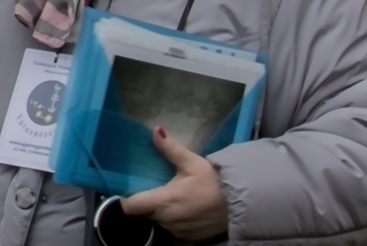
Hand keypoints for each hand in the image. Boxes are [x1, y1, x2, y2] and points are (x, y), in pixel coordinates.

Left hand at [118, 127, 228, 241]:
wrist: (240, 205)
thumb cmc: (214, 182)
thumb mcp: (193, 163)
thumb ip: (170, 149)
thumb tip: (155, 130)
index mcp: (163, 201)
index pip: (130, 206)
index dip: (125, 198)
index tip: (128, 187)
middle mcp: (166, 220)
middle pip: (144, 213)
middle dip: (147, 201)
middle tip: (154, 184)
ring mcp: (177, 231)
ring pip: (159, 220)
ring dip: (162, 210)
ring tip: (172, 194)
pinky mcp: (188, 237)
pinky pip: (173, 227)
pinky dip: (175, 218)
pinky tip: (186, 206)